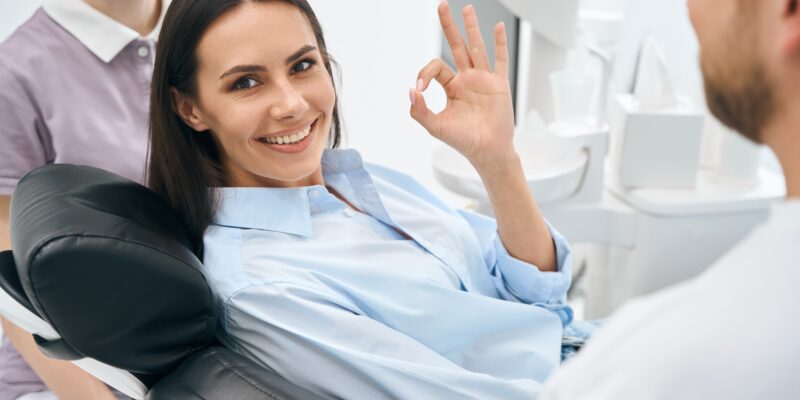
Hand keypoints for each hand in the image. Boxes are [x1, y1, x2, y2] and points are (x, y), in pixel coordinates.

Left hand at [409, 1, 515, 168]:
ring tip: (466, 8)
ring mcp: (484, 80)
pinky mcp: (500, 84)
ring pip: (476, 48)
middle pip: (457, 46)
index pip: (436, 68)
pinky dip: (500, 44)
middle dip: (449, 26)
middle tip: (442, 5)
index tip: (420, 90)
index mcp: (451, 87)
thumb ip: (420, 110)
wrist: (487, 152)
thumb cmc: (462, 141)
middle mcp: (467, 79)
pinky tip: (498, 27)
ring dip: (471, 28)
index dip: (424, 74)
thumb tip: (411, 90)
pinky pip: (500, 60)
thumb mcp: (435, 126)